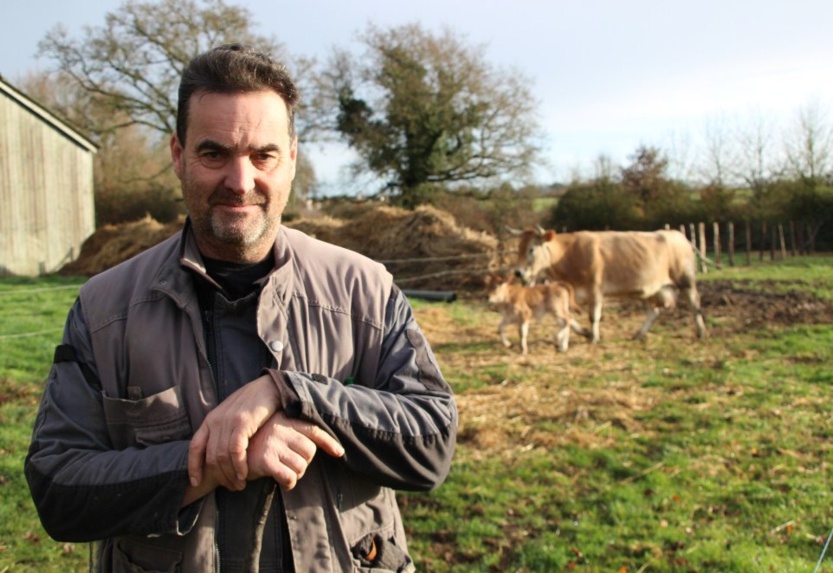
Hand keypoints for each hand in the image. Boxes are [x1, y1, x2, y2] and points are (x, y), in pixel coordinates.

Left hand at [188, 375, 280, 489]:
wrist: (270, 387)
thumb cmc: (254, 404)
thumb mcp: (233, 416)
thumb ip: (225, 431)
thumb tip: (221, 454)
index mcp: (210, 419)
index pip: (195, 447)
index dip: (193, 467)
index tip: (196, 482)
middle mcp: (216, 421)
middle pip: (210, 456)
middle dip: (219, 476)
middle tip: (230, 487)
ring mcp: (228, 421)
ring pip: (222, 456)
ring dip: (230, 474)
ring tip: (239, 484)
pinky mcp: (242, 422)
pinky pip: (235, 450)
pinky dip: (239, 465)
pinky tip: (244, 474)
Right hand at [247, 411, 344, 489]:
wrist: (230, 455)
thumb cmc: (258, 447)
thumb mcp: (278, 436)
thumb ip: (297, 438)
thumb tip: (335, 450)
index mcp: (286, 421)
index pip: (314, 430)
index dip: (329, 442)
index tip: (339, 452)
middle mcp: (281, 428)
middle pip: (310, 452)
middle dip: (303, 464)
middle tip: (288, 466)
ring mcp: (273, 442)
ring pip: (301, 466)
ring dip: (295, 475)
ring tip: (282, 472)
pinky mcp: (266, 459)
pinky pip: (290, 477)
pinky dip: (288, 483)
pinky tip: (280, 482)